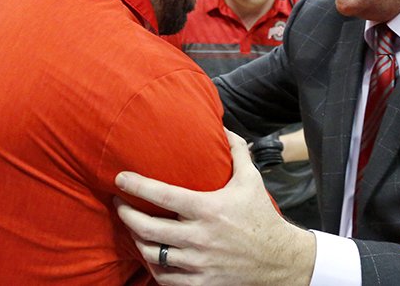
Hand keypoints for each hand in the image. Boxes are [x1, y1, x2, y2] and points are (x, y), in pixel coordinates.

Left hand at [114, 130, 315, 285]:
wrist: (279, 261)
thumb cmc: (261, 217)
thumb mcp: (252, 180)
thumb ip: (237, 152)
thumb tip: (225, 128)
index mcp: (209, 209)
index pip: (163, 196)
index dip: (137, 186)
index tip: (120, 178)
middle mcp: (199, 237)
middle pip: (147, 228)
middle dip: (126, 214)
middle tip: (120, 203)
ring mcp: (198, 262)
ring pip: (151, 254)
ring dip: (137, 240)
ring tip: (133, 228)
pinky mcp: (201, 282)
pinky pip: (165, 278)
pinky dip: (153, 266)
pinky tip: (150, 253)